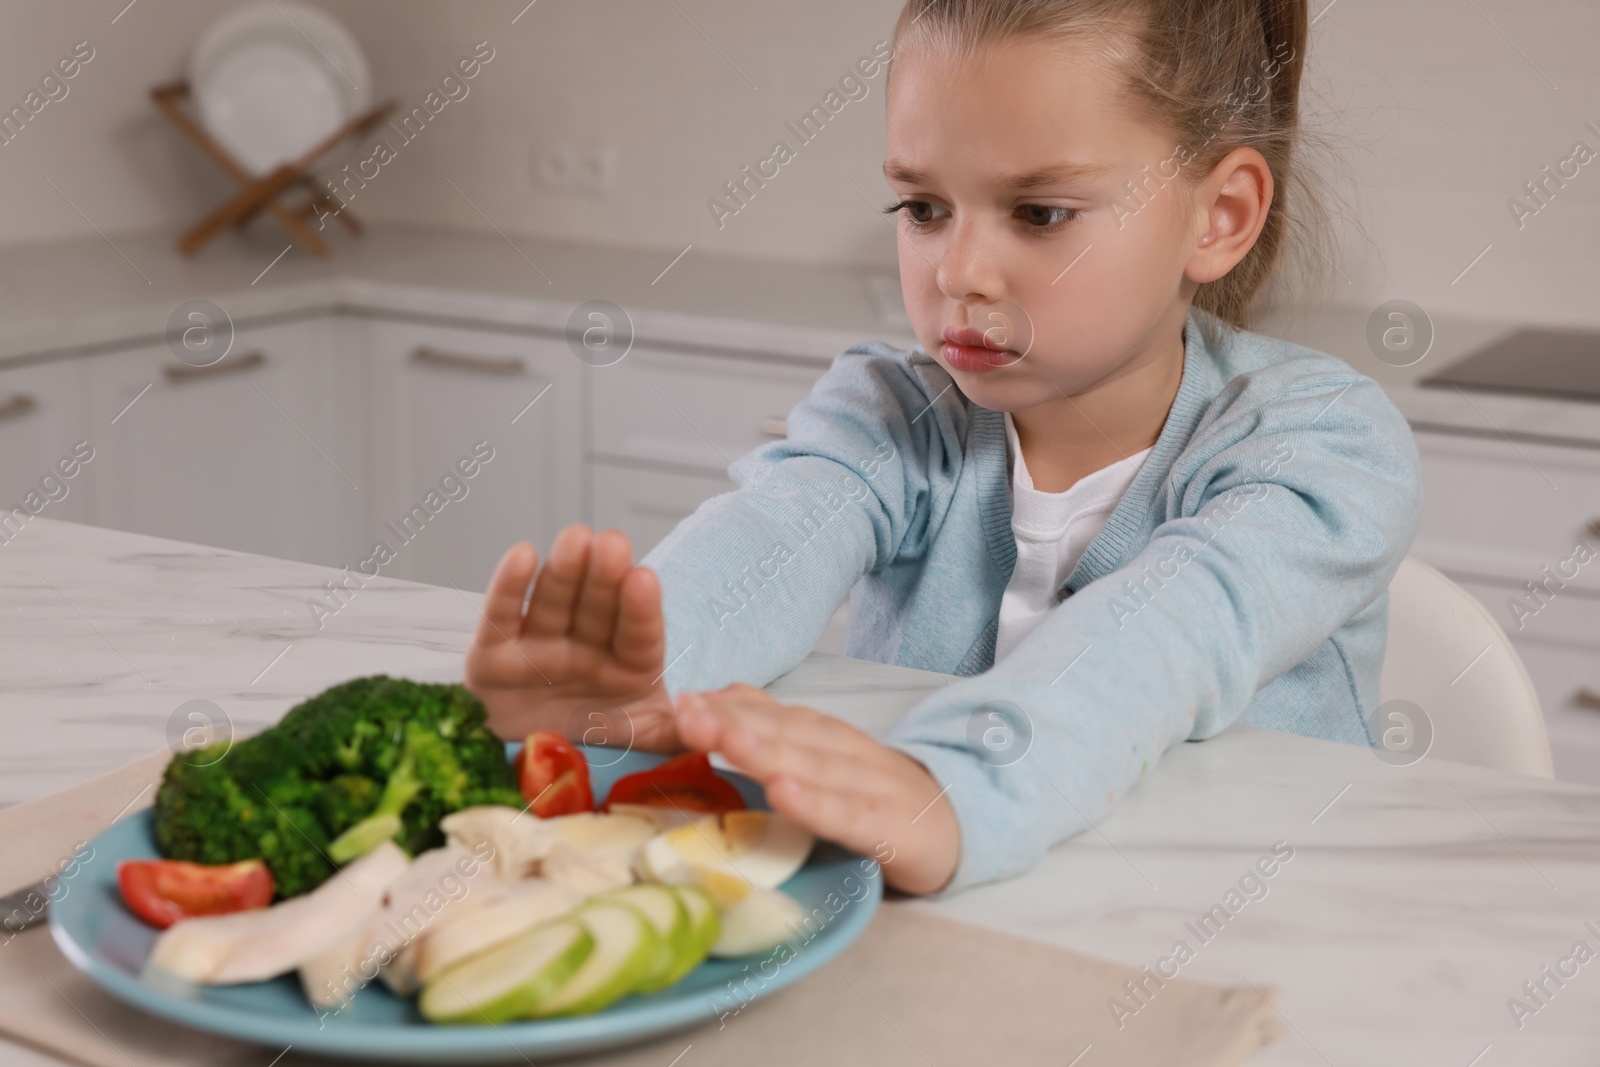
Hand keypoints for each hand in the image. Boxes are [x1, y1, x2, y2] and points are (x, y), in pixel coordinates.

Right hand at [464, 525, 680, 752]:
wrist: (530, 770)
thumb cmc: (594, 741)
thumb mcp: (645, 739)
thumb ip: (679, 731)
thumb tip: (713, 727)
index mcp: (627, 663)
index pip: (639, 632)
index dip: (641, 608)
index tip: (644, 579)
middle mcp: (585, 645)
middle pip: (597, 607)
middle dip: (605, 576)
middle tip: (613, 544)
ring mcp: (539, 645)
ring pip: (554, 602)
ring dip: (564, 571)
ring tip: (576, 539)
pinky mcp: (492, 653)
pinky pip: (501, 616)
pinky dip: (508, 586)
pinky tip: (523, 555)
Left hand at [673, 684, 959, 895]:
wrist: (953, 828)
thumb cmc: (872, 796)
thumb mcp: (822, 757)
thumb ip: (775, 729)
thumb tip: (719, 698)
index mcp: (823, 736)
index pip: (771, 716)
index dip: (726, 709)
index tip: (680, 704)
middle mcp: (844, 752)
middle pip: (784, 735)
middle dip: (732, 725)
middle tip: (686, 717)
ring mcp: (870, 786)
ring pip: (813, 767)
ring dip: (767, 753)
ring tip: (726, 743)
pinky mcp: (891, 826)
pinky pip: (849, 815)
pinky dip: (816, 805)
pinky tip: (784, 796)